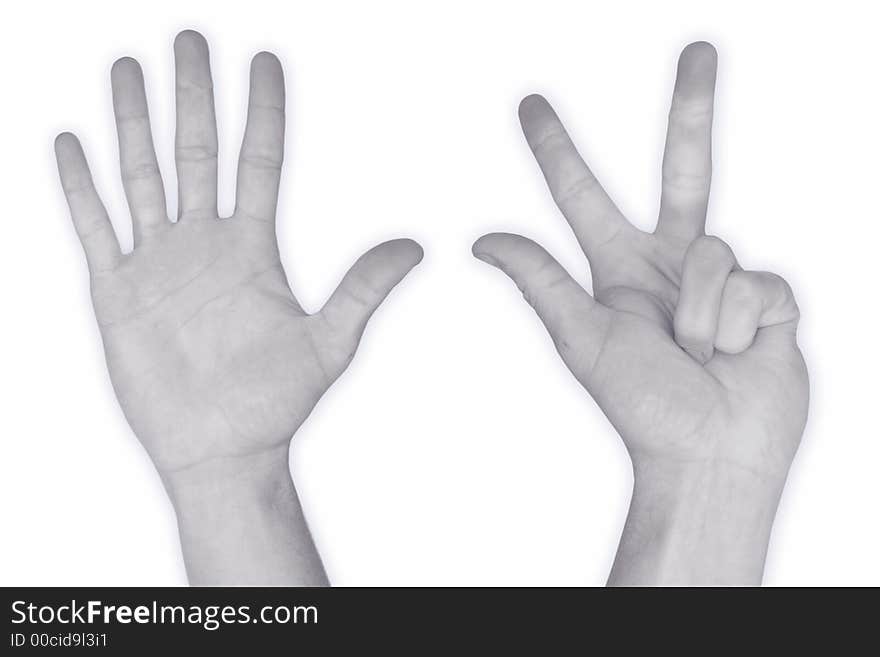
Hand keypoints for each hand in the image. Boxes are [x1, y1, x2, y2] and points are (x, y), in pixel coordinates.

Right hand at [55, 31, 421, 583]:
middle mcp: (205, 244)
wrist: (222, 450)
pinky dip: (81, 188)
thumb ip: (363, 289)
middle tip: (189, 39)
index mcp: (254, 248)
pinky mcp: (117, 293)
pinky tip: (71, 143)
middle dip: (192, 95)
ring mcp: (158, 264)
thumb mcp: (329, 342)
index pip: (259, 161)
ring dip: (133, 122)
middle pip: (195, 151)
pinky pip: (96, 228)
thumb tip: (416, 247)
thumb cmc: (276, 403)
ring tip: (126, 68)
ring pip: (141, 175)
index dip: (262, 111)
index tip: (264, 60)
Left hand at [473, 43, 807, 583]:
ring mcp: (722, 279)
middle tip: (698, 48)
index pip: (581, 195)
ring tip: (698, 358)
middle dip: (692, 107)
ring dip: (703, 317)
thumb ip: (540, 281)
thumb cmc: (645, 409)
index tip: (528, 105)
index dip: (556, 151)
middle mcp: (670, 265)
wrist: (714, 456)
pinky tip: (738, 356)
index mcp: (618, 271)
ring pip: (719, 250)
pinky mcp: (770, 298)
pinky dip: (742, 327)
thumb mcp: (584, 338)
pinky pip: (760, 282)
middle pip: (685, 169)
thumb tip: (482, 236)